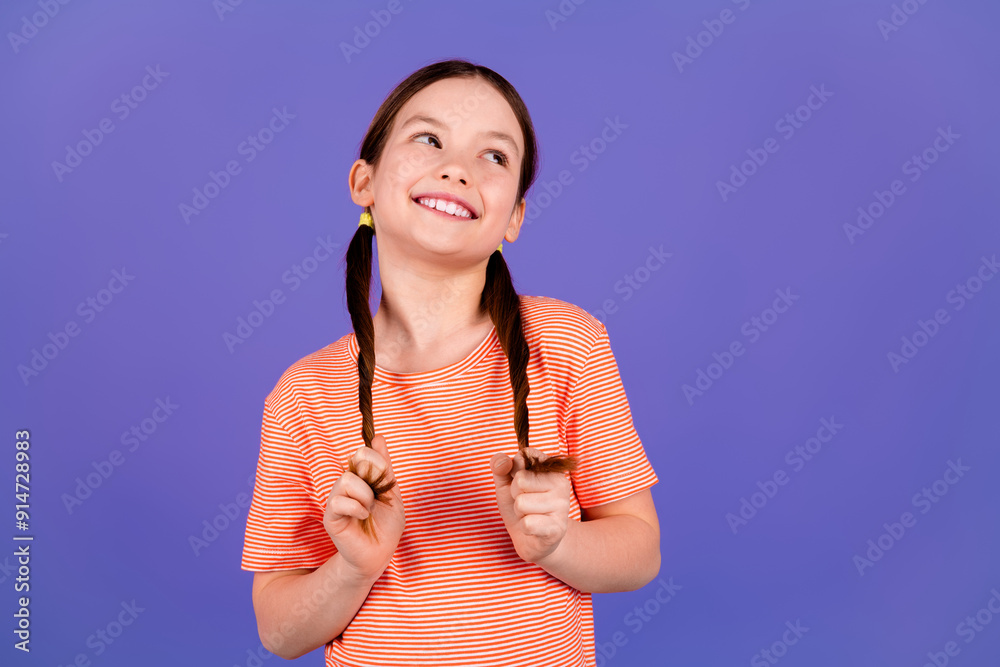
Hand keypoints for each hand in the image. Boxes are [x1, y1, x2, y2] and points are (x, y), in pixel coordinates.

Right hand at [323, 434, 405, 581]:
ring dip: (365, 495)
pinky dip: (356, 507)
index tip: (385, 471)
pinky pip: (337, 502)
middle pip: (354, 461)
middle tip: (378, 496)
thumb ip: (385, 469)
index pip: (362, 453)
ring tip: (370, 509)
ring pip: (346, 480)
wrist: (380, 555)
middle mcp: (346, 486)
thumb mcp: (392, 494)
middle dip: (373, 476)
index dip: (375, 457)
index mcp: (361, 479)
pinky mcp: (330, 517)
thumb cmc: (386, 527)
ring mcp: (336, 500)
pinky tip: (364, 516)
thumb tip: (378, 437)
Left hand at [490, 447, 572, 564]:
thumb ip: (500, 467)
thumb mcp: (505, 483)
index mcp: (550, 468)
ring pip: (521, 503)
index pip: (525, 455)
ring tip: (530, 515)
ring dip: (519, 513)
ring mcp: (561, 506)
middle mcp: (560, 483)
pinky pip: (528, 523)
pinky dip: (524, 527)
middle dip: (515, 495)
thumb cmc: (520, 506)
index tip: (520, 481)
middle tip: (525, 503)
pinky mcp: (558, 528)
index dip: (513, 470)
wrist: (532, 539)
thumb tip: (502, 462)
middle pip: (520, 480)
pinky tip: (534, 528)